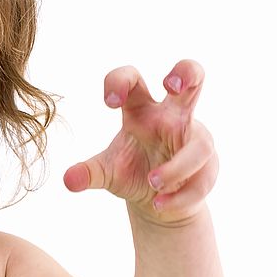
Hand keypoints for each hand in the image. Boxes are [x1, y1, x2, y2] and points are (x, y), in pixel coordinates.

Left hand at [63, 60, 217, 224]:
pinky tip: (160, 203)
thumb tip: (68, 180)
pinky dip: (180, 194)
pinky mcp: (209, 165)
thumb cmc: (132, 174)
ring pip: (198, 145)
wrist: (158, 203)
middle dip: (186, 73)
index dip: (121, 81)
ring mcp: (195, 138)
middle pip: (190, 76)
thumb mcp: (106, 173)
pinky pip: (202, 178)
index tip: (110, 102)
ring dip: (175, 167)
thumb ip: (88, 173)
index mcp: (141, 110)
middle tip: (170, 85)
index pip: (133, 80)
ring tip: (153, 183)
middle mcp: (172, 116)